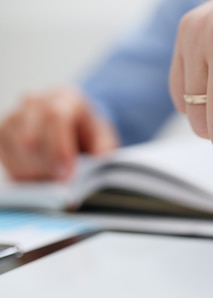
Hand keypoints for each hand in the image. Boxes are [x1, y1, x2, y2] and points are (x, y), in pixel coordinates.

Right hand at [0, 87, 118, 181]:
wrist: (74, 125)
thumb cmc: (90, 134)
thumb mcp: (105, 140)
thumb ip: (102, 152)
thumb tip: (93, 171)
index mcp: (66, 98)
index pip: (56, 116)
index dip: (60, 148)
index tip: (67, 176)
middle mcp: (35, 102)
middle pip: (33, 135)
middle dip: (47, 167)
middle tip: (61, 187)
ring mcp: (15, 115)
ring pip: (16, 148)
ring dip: (34, 172)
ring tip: (54, 184)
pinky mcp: (1, 131)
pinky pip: (4, 155)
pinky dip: (20, 173)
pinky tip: (38, 180)